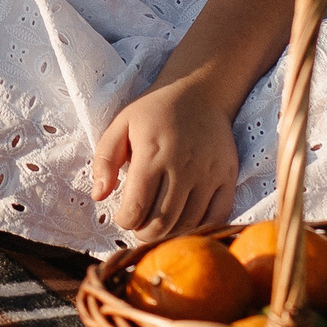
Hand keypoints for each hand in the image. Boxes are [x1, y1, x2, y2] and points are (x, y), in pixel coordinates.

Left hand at [89, 83, 241, 238]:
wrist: (199, 93)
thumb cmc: (154, 111)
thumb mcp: (120, 126)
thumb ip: (104, 160)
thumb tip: (98, 196)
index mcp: (151, 155)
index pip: (136, 208)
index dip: (125, 221)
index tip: (122, 217)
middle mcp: (182, 167)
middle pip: (162, 222)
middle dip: (144, 233)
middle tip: (139, 227)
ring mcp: (209, 173)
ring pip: (188, 223)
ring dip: (170, 234)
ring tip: (158, 225)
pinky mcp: (228, 176)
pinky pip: (217, 216)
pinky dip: (200, 227)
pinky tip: (185, 222)